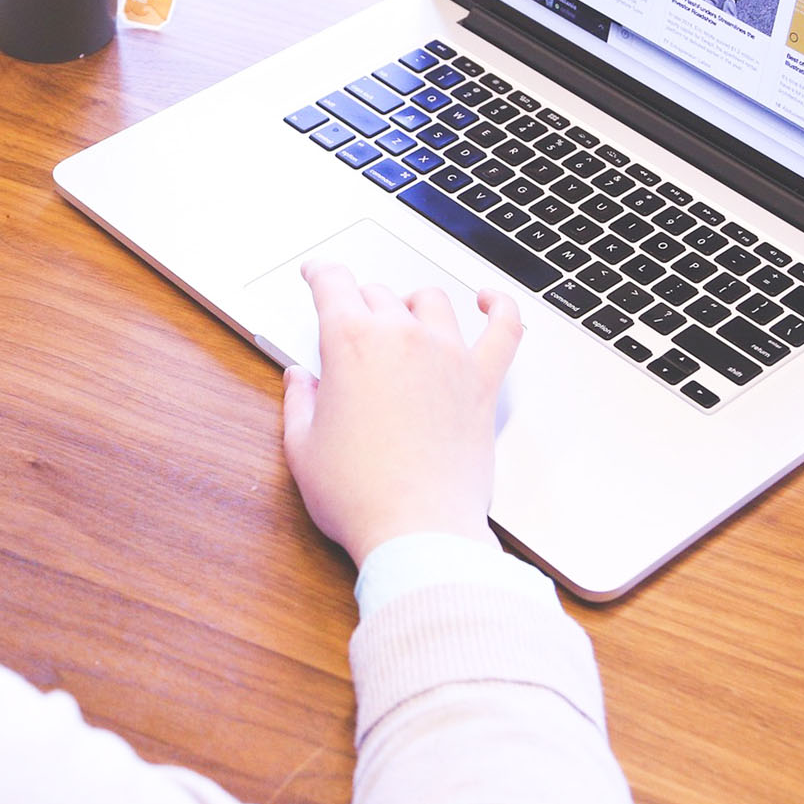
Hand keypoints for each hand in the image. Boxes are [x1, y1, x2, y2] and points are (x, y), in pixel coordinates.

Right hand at [281, 261, 523, 567]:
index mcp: (351, 344)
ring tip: (404, 314)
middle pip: (378, 294)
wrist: (418, 530)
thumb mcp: (303, 448)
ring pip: (431, 301)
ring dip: (411, 302)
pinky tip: (490, 301)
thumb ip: (299, 403)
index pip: (333, 284)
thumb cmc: (360, 496)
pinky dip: (500, 308)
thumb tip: (300, 380)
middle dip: (359, 302)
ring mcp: (448, 356)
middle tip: (350, 321)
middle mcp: (403, 338)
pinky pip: (504, 329)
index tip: (317, 274)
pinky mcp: (483, 383)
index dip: (320, 273)